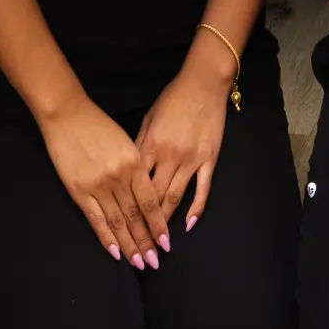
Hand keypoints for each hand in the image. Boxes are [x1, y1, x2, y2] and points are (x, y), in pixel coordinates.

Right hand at [40, 95, 171, 267]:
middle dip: (146, 242)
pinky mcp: (79, 191)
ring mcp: (98, 185)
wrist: (67, 115)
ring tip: (139, 263)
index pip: (150, 202)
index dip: (158, 225)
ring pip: (118, 222)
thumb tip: (146, 193)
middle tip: (155, 262)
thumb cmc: (98, 125)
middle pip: (136, 216)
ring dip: (129, 245)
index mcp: (134, 162)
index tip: (166, 243)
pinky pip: (95, 219)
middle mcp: (119, 177)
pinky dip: (106, 237)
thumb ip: (136, 166)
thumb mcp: (125, 141)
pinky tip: (115, 252)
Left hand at [136, 47, 232, 232]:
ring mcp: (190, 159)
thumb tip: (128, 171)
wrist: (203, 83)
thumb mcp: (148, 118)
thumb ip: (138, 145)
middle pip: (152, 196)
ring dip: (166, 222)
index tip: (120, 226)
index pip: (134, 183)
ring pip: (175, 197)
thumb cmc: (172, 99)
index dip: (127, 207)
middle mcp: (169, 155)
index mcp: (150, 145)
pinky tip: (188, 224)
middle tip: (139, 244)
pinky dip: (195, 209)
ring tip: (160, 244)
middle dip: (144, 223)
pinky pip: (202, 189)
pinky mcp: (209, 159)